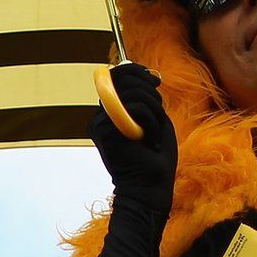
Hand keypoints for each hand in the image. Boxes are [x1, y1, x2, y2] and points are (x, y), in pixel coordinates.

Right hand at [90, 63, 177, 208]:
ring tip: (152, 133)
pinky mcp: (102, 129)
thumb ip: (145, 97)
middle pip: (121, 76)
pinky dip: (149, 120)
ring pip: (131, 92)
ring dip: (153, 110)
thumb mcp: (154, 119)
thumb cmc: (155, 156)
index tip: (155, 80)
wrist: (149, 186)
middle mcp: (101, 114)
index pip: (117, 75)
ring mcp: (99, 121)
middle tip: (157, 113)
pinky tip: (146, 140)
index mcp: (112, 111)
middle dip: (148, 89)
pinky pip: (132, 108)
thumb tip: (146, 74)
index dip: (136, 71)